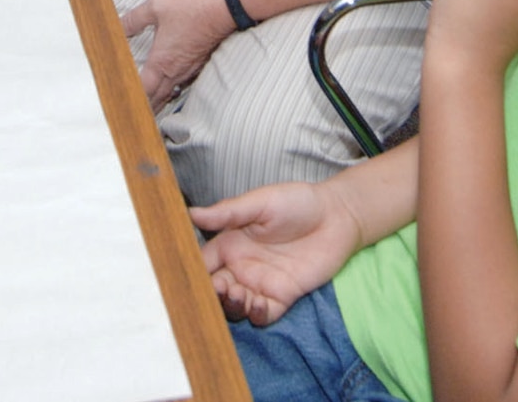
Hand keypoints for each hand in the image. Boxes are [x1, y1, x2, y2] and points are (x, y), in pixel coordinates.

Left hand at [121, 0, 234, 107]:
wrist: (225, 8)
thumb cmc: (193, 8)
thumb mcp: (156, 7)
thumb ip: (134, 19)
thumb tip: (118, 26)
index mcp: (161, 61)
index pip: (143, 90)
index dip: (132, 100)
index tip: (121, 106)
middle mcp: (175, 70)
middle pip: (157, 98)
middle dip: (144, 109)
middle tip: (133, 116)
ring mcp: (189, 69)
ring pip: (170, 92)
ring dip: (158, 101)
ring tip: (147, 106)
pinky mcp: (199, 64)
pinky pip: (183, 84)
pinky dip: (173, 90)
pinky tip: (169, 87)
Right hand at [192, 182, 361, 325]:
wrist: (337, 215)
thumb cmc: (298, 202)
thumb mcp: (260, 201)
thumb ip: (227, 212)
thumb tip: (190, 213)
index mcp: (230, 242)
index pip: (203, 262)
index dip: (191, 271)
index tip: (180, 278)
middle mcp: (241, 266)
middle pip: (215, 289)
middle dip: (209, 294)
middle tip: (214, 289)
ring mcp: (261, 283)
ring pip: (235, 305)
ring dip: (230, 305)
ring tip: (236, 294)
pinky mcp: (283, 296)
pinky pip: (263, 314)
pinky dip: (255, 315)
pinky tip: (256, 303)